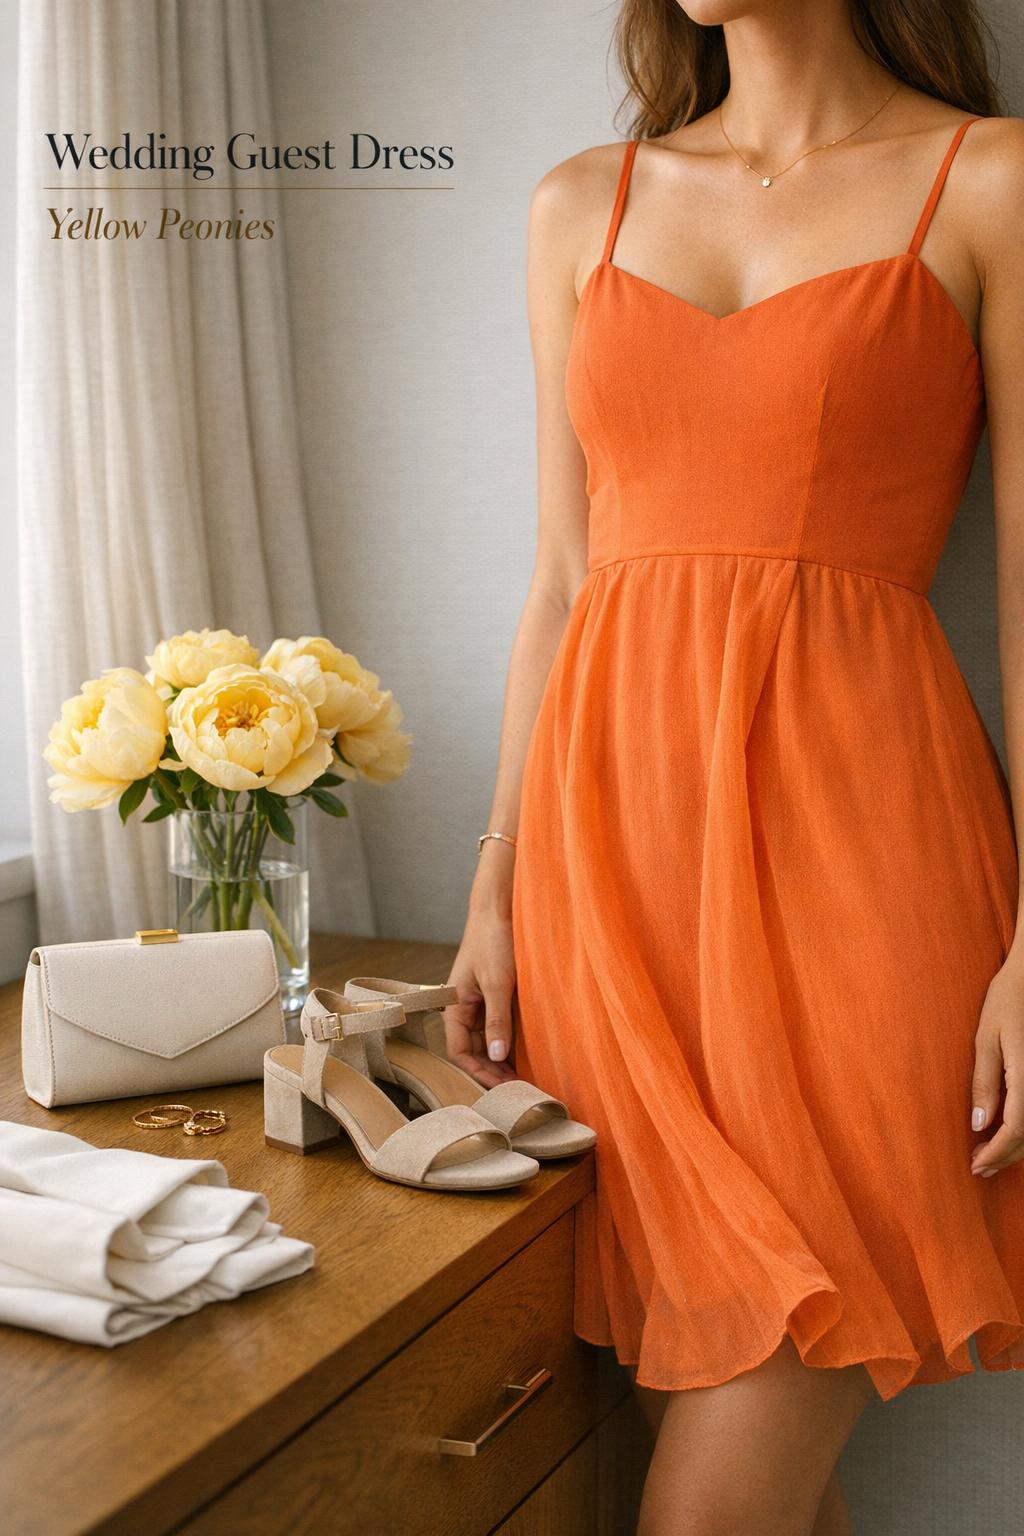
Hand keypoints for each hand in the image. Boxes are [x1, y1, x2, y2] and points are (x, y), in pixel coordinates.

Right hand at [442, 907, 518, 1089]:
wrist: (500, 908)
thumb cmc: (493, 940)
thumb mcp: (497, 983)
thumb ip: (497, 1020)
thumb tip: (498, 1056)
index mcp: (454, 1006)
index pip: (458, 1052)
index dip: (476, 1073)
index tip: (500, 1087)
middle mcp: (464, 1008)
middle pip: (473, 1051)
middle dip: (491, 1071)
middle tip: (516, 1089)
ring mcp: (480, 1002)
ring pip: (487, 1040)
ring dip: (501, 1059)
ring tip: (523, 1077)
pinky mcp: (496, 995)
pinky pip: (500, 1026)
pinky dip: (510, 1041)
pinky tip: (526, 1053)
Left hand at [970, 953, 1023, 1176]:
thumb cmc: (1008, 1000)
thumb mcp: (986, 1037)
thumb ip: (985, 1082)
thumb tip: (979, 1125)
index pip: (1016, 1130)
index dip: (997, 1153)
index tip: (976, 1165)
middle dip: (1006, 1156)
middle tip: (979, 1166)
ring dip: (1018, 1148)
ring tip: (990, 1155)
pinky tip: (1008, 1132)